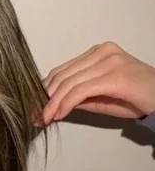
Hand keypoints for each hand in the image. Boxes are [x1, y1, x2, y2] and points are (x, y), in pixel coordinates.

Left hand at [40, 42, 154, 125]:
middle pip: (63, 75)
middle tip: (35, 115)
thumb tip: (50, 103)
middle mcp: (102, 52)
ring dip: (53, 103)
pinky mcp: (114, 75)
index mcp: (97, 53)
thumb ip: (77, 96)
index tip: (35, 106)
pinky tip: (59, 114)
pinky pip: (81, 90)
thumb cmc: (135, 98)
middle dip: (45, 97)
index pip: (63, 70)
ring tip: (44, 118)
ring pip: (69, 83)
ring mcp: (109, 61)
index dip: (45, 88)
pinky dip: (66, 103)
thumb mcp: (100, 97)